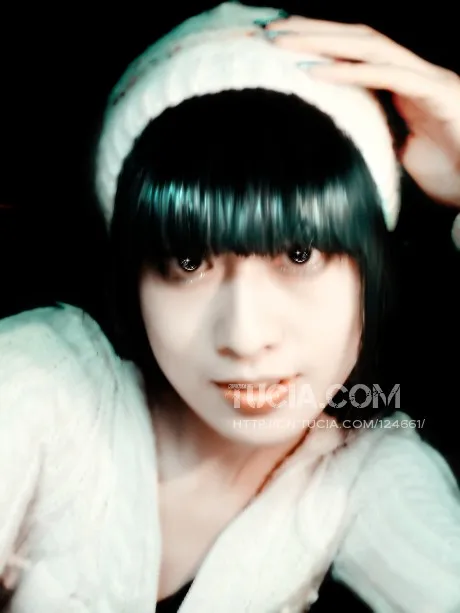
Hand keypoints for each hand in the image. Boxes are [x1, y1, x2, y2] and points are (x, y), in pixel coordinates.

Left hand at [263, 17, 459, 208]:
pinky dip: (349, 71)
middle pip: (356, 38)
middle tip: (268, 30)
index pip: (354, 54)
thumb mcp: (394, 155)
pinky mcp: (437, 91)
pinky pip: (388, 75)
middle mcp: (412, 73)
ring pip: (369, 45)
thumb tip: (336, 138)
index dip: (318, 44)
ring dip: (322, 40)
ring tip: (281, 41)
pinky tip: (315, 71)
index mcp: (401, 86)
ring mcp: (426, 78)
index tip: (278, 45)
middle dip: (312, 30)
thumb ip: (370, 137)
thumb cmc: (446, 173)